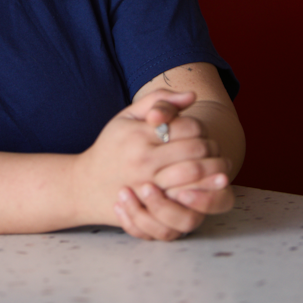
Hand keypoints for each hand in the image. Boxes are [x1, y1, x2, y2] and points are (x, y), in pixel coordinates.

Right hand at [72, 89, 222, 226]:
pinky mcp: (153, 207)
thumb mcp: (126, 116)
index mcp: (139, 134)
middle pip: (195, 149)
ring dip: (213, 169)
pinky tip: (207, 187)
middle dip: (211, 147)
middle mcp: (144, 160)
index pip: (186, 126)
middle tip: (212, 148)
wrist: (86, 185)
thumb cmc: (111, 147)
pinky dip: (202, 193)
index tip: (197, 131)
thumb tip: (192, 96)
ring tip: (216, 166)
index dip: (199, 127)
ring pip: (195, 175)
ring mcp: (148, 186)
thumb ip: (158, 101)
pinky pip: (186, 201)